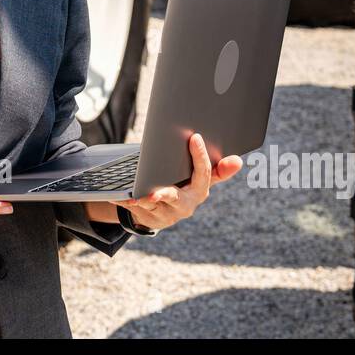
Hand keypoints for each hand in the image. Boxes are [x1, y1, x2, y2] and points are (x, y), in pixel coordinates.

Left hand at [114, 133, 241, 231]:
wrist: (165, 213)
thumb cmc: (184, 188)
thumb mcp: (200, 180)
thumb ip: (218, 170)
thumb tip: (238, 160)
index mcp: (199, 191)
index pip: (203, 174)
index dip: (199, 156)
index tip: (195, 137)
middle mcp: (184, 205)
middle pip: (174, 197)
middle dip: (164, 194)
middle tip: (154, 192)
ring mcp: (165, 213)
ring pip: (151, 204)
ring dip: (139, 198)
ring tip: (131, 194)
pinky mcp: (148, 217)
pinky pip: (134, 208)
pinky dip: (124, 200)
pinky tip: (117, 195)